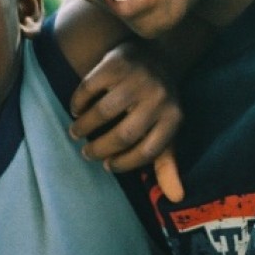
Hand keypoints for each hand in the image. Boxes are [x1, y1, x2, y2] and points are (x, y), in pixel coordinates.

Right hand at [69, 41, 184, 201]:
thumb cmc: (159, 104)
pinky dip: (78, 102)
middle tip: (87, 152)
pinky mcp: (117, 63)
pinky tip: (77, 109)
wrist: (160, 55)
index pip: (147, 151)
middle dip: (100, 148)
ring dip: (84, 127)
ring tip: (77, 133)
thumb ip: (168, 165)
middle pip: (123, 134)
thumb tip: (177, 199)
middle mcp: (159, 97)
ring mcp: (138, 78)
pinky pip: (89, 88)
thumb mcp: (167, 131)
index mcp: (174, 118)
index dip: (124, 163)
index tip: (109, 165)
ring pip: (103, 112)